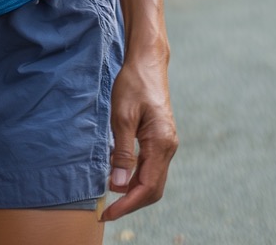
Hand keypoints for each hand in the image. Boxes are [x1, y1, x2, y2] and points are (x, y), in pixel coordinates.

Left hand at [101, 46, 177, 220]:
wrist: (147, 62)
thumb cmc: (134, 84)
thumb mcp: (122, 116)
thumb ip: (121, 152)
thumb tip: (117, 185)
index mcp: (161, 143)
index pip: (147, 187)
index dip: (127, 204)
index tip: (107, 213)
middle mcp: (168, 146)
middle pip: (153, 189)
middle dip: (130, 203)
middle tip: (107, 210)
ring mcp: (166, 143)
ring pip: (152, 179)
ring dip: (132, 191)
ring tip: (110, 194)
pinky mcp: (161, 138)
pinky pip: (150, 167)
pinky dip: (135, 177)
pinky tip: (118, 174)